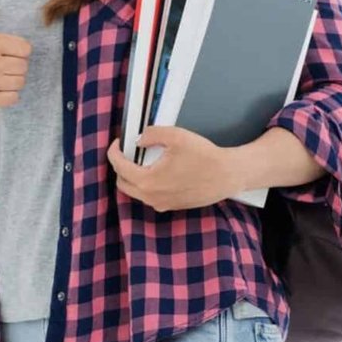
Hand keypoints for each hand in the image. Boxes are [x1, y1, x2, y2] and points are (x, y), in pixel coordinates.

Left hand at [107, 124, 240, 212]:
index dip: (114, 152)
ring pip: (136, 192)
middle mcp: (151, 197)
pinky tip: (158, 171)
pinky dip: (147, 184)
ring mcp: (162, 204)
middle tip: (128, 152)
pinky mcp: (172, 206)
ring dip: (133, 177)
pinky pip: (150, 196)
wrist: (228, 175)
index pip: (119, 167)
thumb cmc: (204, 156)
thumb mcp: (176, 136)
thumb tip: (139, 140)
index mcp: (148, 181)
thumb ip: (151, 134)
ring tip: (143, 160)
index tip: (119, 143)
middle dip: (121, 167)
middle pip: (123, 183)